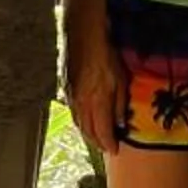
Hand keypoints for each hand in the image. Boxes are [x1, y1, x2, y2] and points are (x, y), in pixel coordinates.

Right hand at [66, 27, 124, 157]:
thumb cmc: (107, 56)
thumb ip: (120, 104)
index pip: (102, 132)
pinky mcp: (66, 89)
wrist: (83, 36)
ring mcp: (71, 97)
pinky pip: (74, 113)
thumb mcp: (121, 80)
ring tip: (97, 140)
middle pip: (88, 131)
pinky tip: (85, 122)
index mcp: (97, 103)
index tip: (115, 151)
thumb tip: (120, 123)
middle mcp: (81, 104)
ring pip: (79, 124)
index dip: (109, 144)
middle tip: (106, 148)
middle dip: (98, 142)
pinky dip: (81, 122)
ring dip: (88, 135)